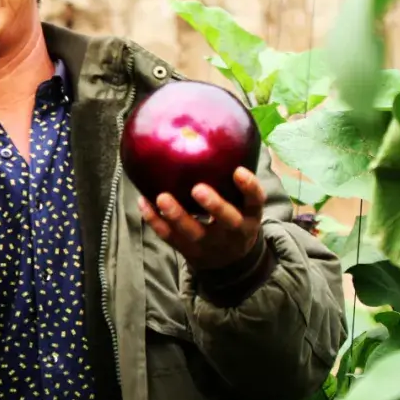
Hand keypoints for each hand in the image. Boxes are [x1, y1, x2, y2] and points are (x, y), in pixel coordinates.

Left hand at [137, 167, 265, 270]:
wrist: (230, 262)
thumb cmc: (234, 219)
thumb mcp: (244, 206)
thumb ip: (233, 181)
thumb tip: (217, 137)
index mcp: (249, 217)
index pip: (255, 201)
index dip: (249, 187)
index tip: (238, 171)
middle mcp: (232, 232)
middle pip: (227, 221)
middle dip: (214, 205)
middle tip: (198, 188)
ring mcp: (209, 244)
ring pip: (193, 232)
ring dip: (176, 215)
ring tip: (162, 197)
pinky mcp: (188, 250)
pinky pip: (169, 237)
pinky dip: (155, 220)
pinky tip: (143, 202)